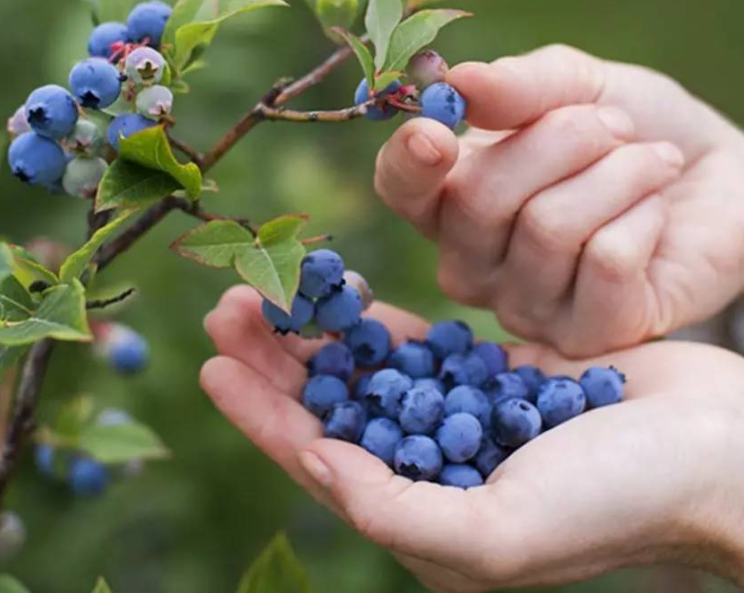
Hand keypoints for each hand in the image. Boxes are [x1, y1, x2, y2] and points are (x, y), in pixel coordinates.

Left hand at [201, 286, 743, 591]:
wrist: (715, 452)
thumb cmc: (617, 504)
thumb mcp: (499, 532)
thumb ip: (398, 511)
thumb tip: (316, 465)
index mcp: (423, 518)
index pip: (319, 462)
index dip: (261, 416)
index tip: (213, 365)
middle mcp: (431, 469)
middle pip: (331, 409)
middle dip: (275, 361)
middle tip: (227, 306)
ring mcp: (459, 419)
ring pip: (365, 371)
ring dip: (315, 332)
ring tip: (268, 287)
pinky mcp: (491, 375)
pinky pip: (417, 344)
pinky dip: (376, 319)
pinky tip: (340, 291)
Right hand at [374, 44, 743, 356]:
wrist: (716, 176)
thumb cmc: (630, 131)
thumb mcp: (575, 87)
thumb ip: (517, 87)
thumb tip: (459, 84)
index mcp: (451, 200)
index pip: (400, 190)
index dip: (408, 163)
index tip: (436, 132)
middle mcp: (472, 264)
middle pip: (477, 200)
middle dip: (560, 140)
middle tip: (613, 126)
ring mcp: (523, 307)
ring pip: (548, 228)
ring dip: (616, 174)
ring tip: (650, 163)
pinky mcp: (585, 335)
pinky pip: (604, 261)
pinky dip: (644, 216)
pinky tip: (655, 215)